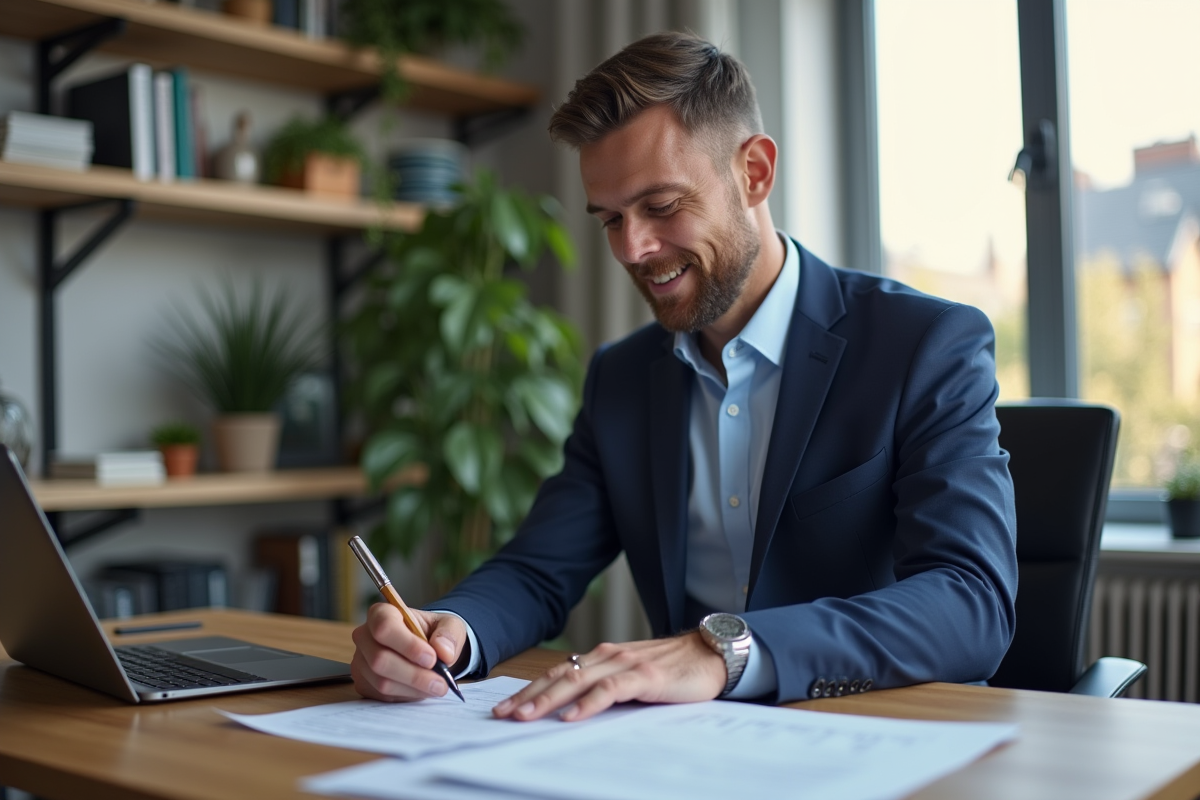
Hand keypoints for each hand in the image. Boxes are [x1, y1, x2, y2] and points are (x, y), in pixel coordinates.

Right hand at [351, 604, 465, 701]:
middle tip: (440, 683)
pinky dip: (406, 696)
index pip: (384, 627)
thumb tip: (443, 651)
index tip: (432, 658)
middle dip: (414, 675)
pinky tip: (420, 690)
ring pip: (381, 682)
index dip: (408, 645)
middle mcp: (365, 636)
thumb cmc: (433, 632)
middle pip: (380, 659)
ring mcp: (360, 661)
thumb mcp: (449, 625)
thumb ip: (449, 634)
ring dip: (413, 689)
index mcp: (382, 614)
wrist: (425, 649)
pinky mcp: (363, 683)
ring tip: (435, 687)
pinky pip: (382, 696)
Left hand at [492, 632, 725, 722]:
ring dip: (548, 700)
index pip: (558, 673)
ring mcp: (625, 664)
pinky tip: (572, 716)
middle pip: (559, 676)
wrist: (712, 653)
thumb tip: (575, 709)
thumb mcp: (633, 678)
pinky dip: (588, 703)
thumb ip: (607, 688)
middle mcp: (608, 656)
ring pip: (577, 681)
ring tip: (525, 716)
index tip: (505, 707)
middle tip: (502, 714)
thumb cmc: (674, 670)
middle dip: (528, 696)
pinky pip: (610, 689)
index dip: (530, 690)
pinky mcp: (645, 676)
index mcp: (602, 657)